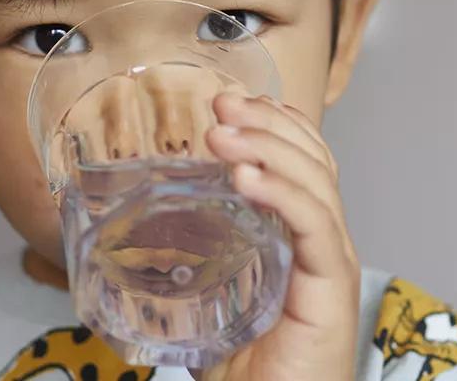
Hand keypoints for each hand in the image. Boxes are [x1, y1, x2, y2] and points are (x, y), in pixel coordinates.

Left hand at [194, 95, 359, 380]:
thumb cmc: (248, 373)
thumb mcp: (206, 308)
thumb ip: (183, 273)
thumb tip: (124, 242)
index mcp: (297, 241)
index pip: (301, 164)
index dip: (273, 125)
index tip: (230, 103)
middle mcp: (322, 244)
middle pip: (312, 160)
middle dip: (267, 122)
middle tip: (221, 104)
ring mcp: (331, 264)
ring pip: (315, 182)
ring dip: (268, 146)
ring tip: (224, 133)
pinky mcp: (332, 289)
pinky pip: (316, 226)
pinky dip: (283, 194)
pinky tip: (248, 178)